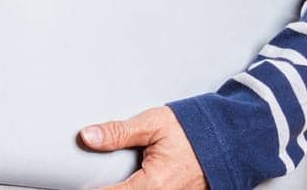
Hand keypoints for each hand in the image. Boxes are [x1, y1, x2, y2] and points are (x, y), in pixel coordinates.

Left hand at [78, 105, 206, 189]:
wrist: (228, 139)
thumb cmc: (194, 131)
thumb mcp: (153, 124)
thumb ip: (118, 132)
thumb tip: (87, 137)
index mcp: (155, 183)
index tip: (78, 185)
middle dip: (111, 188)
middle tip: (95, 181)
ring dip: (126, 188)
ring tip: (109, 182)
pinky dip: (138, 188)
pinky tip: (130, 181)